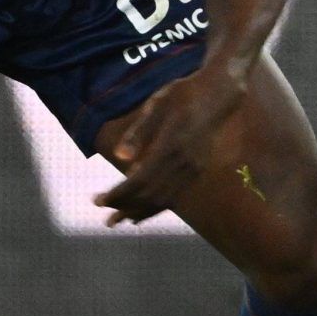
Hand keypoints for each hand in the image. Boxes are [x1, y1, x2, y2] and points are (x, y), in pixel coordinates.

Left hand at [92, 66, 249, 225]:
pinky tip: (143, 212)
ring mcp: (194, 169)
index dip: (117, 194)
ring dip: (140, 213)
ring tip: (120, 221)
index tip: (97, 201)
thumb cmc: (183, 94)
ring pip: (164, 201)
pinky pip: (175, 196)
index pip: (139, 181)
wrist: (219, 94)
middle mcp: (184, 163)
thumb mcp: (157, 104)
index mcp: (170, 146)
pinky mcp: (198, 171)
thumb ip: (138, 132)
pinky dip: (157, 208)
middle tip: (106, 219)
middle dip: (125, 208)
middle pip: (150, 195)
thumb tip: (119, 158)